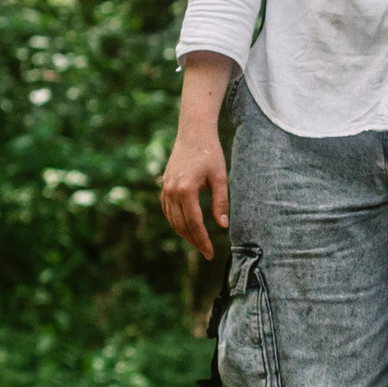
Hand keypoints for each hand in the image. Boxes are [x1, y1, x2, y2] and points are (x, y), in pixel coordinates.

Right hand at [160, 54, 235, 259]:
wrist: (193, 133)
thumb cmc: (210, 153)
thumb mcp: (220, 177)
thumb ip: (221, 202)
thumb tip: (222, 226)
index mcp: (186, 189)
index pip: (194, 223)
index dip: (202, 240)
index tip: (210, 253)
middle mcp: (172, 191)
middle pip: (181, 225)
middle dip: (194, 241)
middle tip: (207, 252)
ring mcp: (165, 188)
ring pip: (172, 220)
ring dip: (184, 234)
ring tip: (198, 242)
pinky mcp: (164, 186)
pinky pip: (167, 210)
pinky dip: (176, 222)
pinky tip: (186, 227)